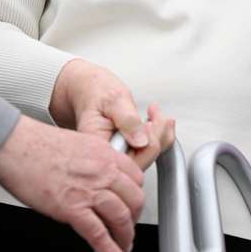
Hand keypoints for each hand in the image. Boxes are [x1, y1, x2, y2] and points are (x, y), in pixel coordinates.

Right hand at [0, 115, 144, 251]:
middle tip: (129, 227)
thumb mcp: (78, 144)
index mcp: (103, 152)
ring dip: (125, 236)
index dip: (136, 195)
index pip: (136, 177)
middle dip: (135, 218)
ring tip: (123, 246)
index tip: (132, 204)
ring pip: (122, 218)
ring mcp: (89, 190)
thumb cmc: (36, 144)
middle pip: (135, 199)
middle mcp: (102, 170)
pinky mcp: (72, 208)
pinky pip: (98, 234)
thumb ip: (93, 161)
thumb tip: (97, 180)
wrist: (14, 146)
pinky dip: (109, 249)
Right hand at [50, 60, 174, 170]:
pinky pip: (150, 151)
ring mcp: (119, 158)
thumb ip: (126, 120)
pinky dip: (160, 134)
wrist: (90, 89)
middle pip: (142, 162)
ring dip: (160, 133)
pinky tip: (155, 119)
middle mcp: (109, 159)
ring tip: (154, 112)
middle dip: (157, 135)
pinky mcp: (128, 152)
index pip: (129, 161)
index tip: (148, 121)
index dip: (146, 143)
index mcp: (99, 149)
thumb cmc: (96, 93)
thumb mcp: (113, 100)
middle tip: (154, 112)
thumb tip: (141, 142)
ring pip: (149, 157)